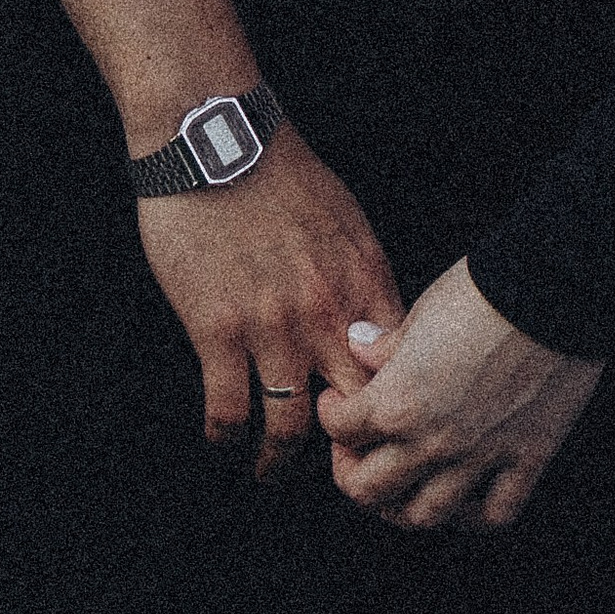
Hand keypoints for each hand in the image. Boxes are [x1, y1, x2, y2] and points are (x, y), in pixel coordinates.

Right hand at [137, 125, 404, 482]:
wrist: (218, 143)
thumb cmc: (281, 174)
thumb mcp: (345, 220)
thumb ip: (362, 276)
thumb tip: (377, 324)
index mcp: (363, 278)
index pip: (396, 364)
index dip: (392, 404)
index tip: (381, 426)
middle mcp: (327, 310)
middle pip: (353, 405)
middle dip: (348, 447)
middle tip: (335, 468)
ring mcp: (273, 326)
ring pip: (288, 426)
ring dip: (278, 460)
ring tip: (270, 471)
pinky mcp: (218, 332)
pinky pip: (228, 410)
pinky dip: (225, 436)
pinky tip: (223, 440)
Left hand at [319, 258, 603, 531]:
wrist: (559, 284)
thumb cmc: (487, 287)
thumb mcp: (423, 308)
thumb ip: (386, 343)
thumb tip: (358, 346)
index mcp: (399, 400)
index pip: (342, 429)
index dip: (333, 414)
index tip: (340, 402)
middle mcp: (433, 440)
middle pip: (369, 491)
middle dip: (352, 473)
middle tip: (357, 453)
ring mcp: (481, 455)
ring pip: (426, 515)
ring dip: (403, 507)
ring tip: (403, 488)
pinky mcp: (528, 457)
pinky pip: (496, 512)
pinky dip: (476, 515)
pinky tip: (467, 500)